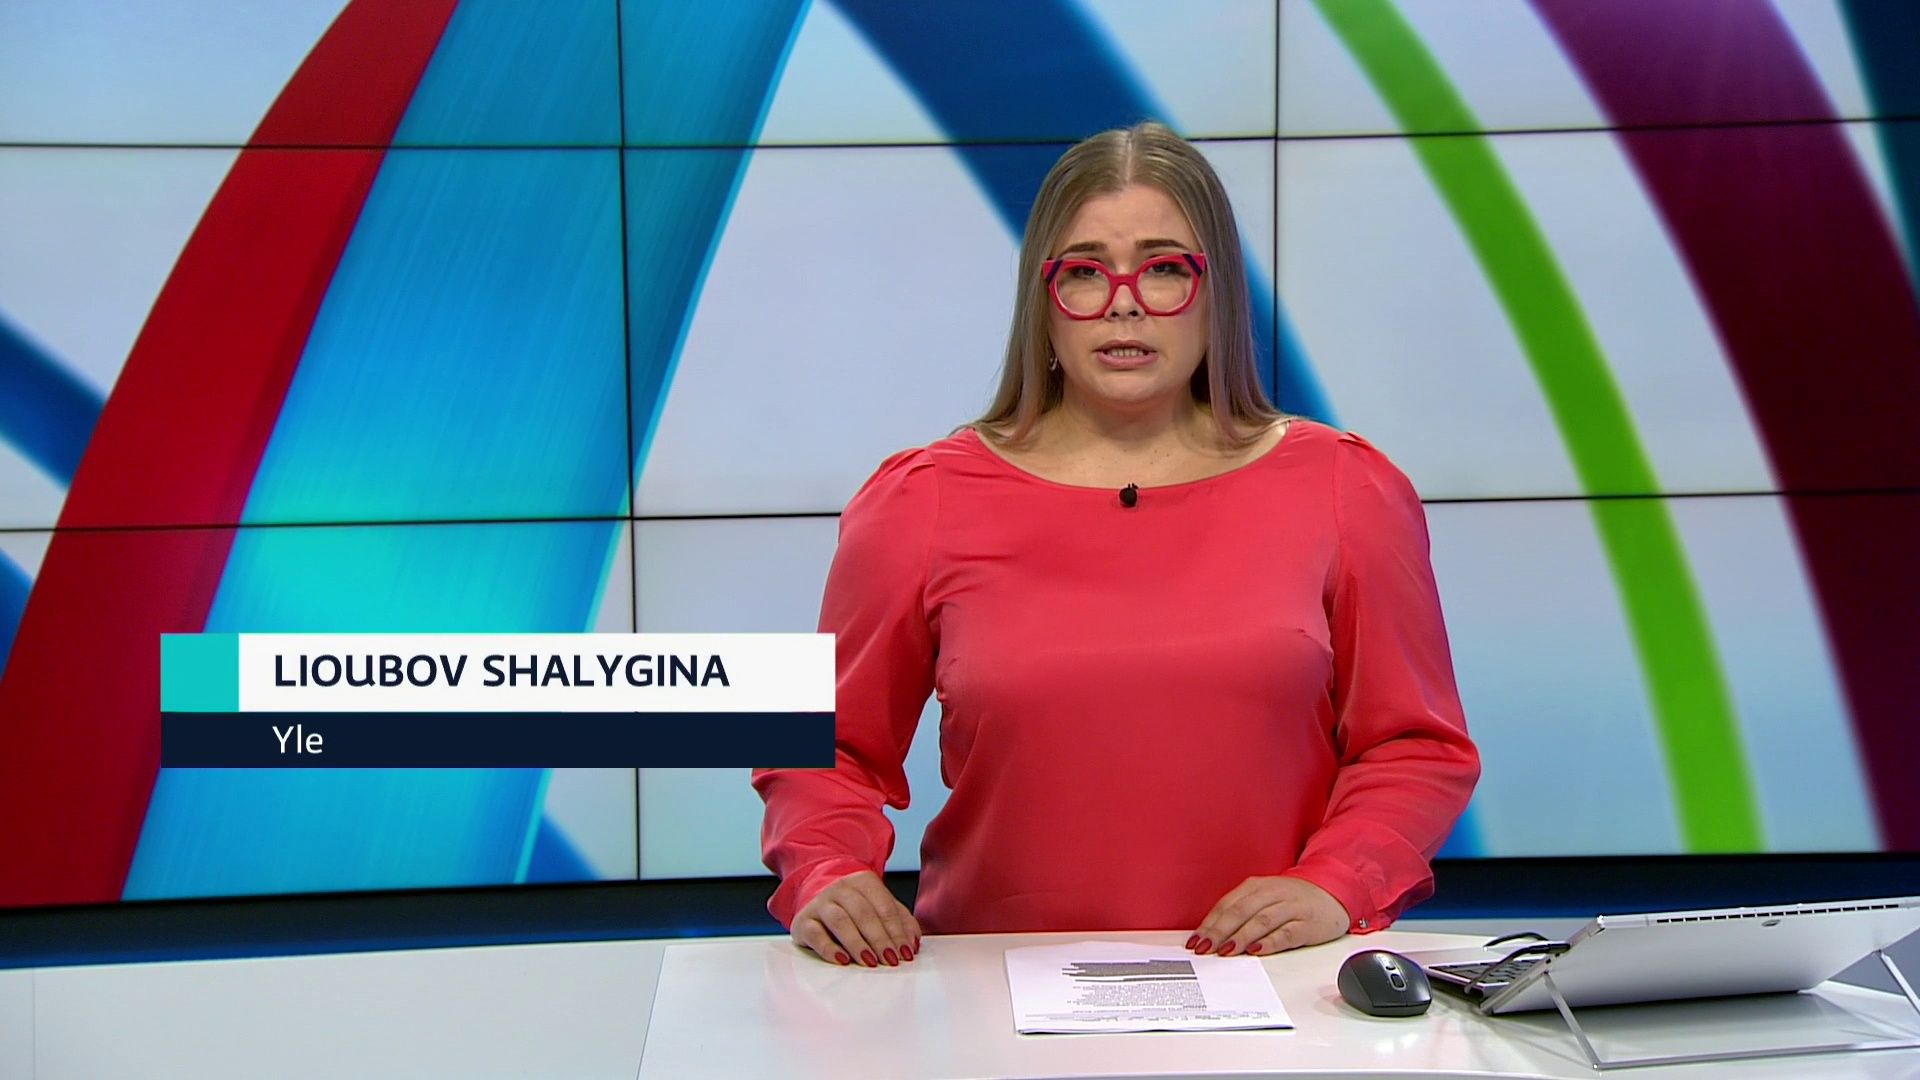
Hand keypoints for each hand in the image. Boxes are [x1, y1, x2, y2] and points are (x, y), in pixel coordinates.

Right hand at [791, 870, 921, 967]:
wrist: (816, 898)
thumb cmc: (855, 908)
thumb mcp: (880, 908)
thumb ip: (901, 922)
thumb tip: (913, 943)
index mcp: (863, 882)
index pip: (884, 907)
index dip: (896, 931)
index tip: (905, 953)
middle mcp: (840, 889)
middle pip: (864, 914)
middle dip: (880, 939)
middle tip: (890, 960)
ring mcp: (820, 904)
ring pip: (840, 921)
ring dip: (858, 943)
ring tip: (870, 962)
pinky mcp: (803, 921)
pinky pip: (815, 934)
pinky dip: (829, 949)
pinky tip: (842, 960)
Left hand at [1188, 876, 1349, 956]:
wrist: (1332, 894)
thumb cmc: (1291, 900)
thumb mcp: (1263, 898)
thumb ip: (1240, 912)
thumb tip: (1211, 935)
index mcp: (1256, 886)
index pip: (1227, 905)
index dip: (1209, 923)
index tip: (1195, 940)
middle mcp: (1272, 894)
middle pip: (1240, 912)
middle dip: (1219, 931)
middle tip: (1205, 948)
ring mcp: (1290, 908)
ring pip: (1261, 921)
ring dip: (1241, 937)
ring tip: (1225, 951)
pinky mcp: (1307, 924)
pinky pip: (1286, 933)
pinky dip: (1270, 942)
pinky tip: (1257, 950)